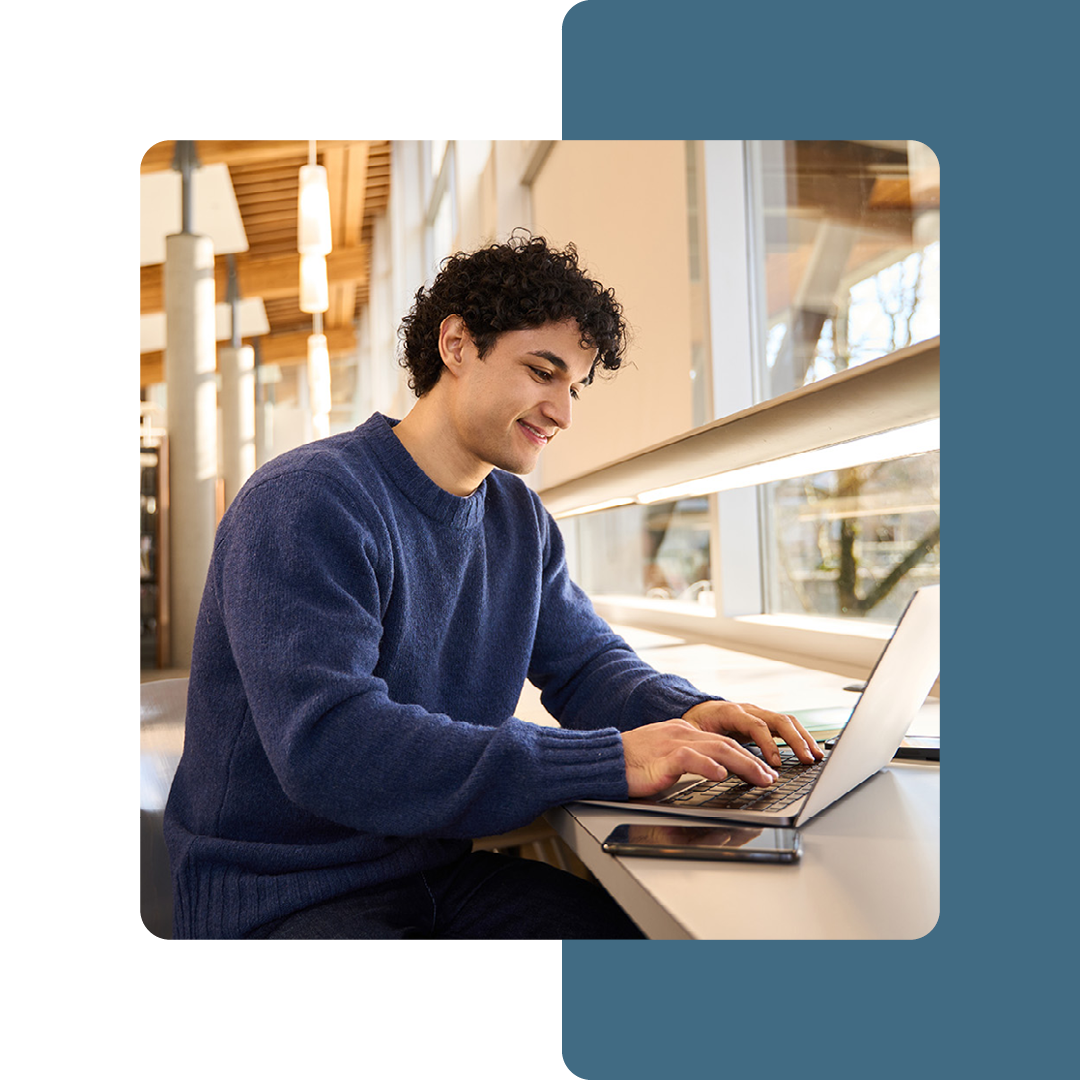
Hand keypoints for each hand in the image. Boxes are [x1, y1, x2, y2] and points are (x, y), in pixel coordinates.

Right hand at [621, 719, 779, 798]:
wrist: (604, 759)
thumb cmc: (631, 763)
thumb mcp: (665, 757)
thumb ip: (688, 760)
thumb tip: (714, 772)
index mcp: (684, 732)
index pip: (722, 741)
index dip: (747, 756)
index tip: (763, 770)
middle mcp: (682, 734)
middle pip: (726, 744)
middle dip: (753, 761)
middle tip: (770, 777)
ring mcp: (673, 744)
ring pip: (717, 749)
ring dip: (743, 765)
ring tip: (759, 778)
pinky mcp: (662, 758)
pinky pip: (690, 759)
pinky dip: (708, 766)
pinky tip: (721, 775)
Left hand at [681, 700, 823, 769]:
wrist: (697, 709)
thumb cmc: (695, 723)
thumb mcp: (693, 734)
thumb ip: (703, 746)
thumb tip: (711, 765)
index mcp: (731, 712)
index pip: (755, 726)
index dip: (768, 744)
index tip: (775, 763)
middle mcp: (749, 710)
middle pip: (778, 720)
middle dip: (795, 741)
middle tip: (807, 760)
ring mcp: (759, 713)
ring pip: (787, 721)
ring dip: (804, 738)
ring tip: (816, 757)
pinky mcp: (765, 720)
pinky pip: (787, 726)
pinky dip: (801, 737)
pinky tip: (810, 752)